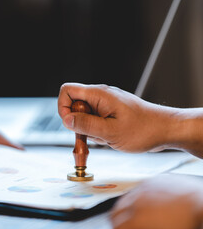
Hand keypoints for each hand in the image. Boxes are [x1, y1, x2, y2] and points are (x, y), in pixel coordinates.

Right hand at [58, 83, 184, 152]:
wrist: (166, 130)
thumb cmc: (143, 130)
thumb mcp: (111, 132)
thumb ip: (86, 125)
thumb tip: (66, 119)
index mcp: (99, 94)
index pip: (67, 91)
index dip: (62, 108)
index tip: (72, 124)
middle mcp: (100, 95)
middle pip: (73, 104)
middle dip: (77, 122)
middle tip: (92, 135)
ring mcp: (105, 103)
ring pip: (84, 114)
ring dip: (88, 129)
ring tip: (106, 137)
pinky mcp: (110, 111)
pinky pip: (94, 119)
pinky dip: (97, 130)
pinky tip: (110, 136)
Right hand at [110, 174, 202, 228]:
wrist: (202, 204)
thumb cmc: (186, 224)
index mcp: (137, 218)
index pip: (117, 225)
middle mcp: (137, 200)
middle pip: (116, 211)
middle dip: (118, 220)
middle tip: (124, 226)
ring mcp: (144, 188)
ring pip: (126, 198)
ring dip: (127, 208)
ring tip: (137, 215)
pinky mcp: (152, 179)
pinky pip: (139, 189)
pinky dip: (139, 197)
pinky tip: (149, 204)